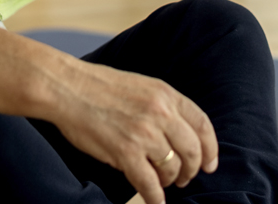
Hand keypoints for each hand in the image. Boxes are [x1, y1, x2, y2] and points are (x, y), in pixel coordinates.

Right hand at [48, 60, 217, 203]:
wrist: (67, 88)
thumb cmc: (99, 87)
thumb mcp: (142, 86)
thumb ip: (163, 106)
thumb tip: (180, 133)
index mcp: (166, 95)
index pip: (202, 125)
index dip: (210, 148)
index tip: (210, 163)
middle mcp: (160, 113)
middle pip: (192, 151)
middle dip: (192, 169)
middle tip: (185, 178)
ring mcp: (144, 134)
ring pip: (172, 168)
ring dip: (170, 181)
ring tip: (162, 183)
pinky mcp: (125, 153)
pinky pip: (149, 183)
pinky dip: (155, 197)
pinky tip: (154, 201)